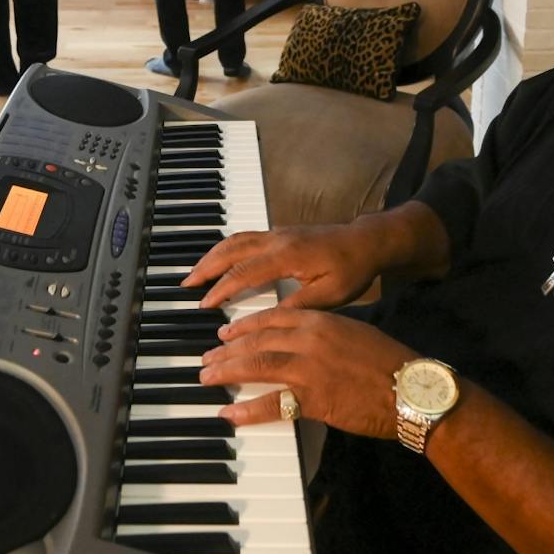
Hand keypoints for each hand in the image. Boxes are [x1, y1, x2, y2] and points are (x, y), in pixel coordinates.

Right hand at [184, 221, 386, 310]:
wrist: (367, 241)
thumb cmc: (352, 268)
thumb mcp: (329, 295)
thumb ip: (298, 306)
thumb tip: (268, 320)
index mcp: (287, 255)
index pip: (244, 273)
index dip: (221, 289)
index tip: (204, 305)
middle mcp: (277, 239)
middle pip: (231, 250)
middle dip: (206, 267)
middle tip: (186, 285)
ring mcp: (278, 233)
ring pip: (235, 240)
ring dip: (213, 255)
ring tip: (196, 273)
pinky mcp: (281, 232)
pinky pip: (245, 237)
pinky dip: (226, 248)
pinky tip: (221, 260)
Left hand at [200, 306, 414, 437]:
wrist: (413, 390)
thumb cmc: (389, 363)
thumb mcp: (355, 333)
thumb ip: (325, 332)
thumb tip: (300, 338)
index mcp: (321, 320)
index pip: (272, 317)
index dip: (245, 325)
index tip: (226, 332)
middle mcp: (311, 339)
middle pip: (258, 340)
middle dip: (227, 350)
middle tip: (207, 358)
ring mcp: (310, 369)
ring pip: (257, 366)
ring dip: (227, 371)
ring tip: (207, 377)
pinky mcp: (314, 399)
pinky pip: (272, 404)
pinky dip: (247, 410)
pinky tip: (229, 413)